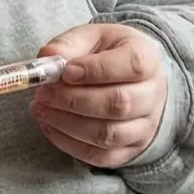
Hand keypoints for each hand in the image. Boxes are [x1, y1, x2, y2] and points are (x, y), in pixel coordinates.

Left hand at [31, 23, 168, 167]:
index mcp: (147, 58)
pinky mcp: (129, 149)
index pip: (132, 66)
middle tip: (44, 92)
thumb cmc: (107, 55)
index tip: (66, 71)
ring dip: (67, 124)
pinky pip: (99, 156)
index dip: (96, 70)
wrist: (128, 80)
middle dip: (74, 100)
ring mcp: (144, 126)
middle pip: (119, 104)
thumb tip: (47, 57)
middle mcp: (153, 94)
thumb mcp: (91, 37)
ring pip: (108, 135)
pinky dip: (68, 144)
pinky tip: (49, 125)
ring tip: (41, 108)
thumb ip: (70, 44)